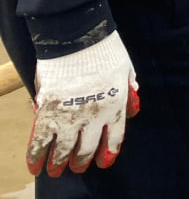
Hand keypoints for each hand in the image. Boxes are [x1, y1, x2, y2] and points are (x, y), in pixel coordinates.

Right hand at [27, 31, 138, 176]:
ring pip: (63, 149)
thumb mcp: (126, 70)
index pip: (115, 137)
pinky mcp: (48, 112)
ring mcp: (70, 116)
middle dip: (81, 161)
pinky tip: (35, 165)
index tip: (104, 163)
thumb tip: (133, 110)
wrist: (79, 38)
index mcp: (116, 105)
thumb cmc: (105, 49)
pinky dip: (36, 155)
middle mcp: (95, 116)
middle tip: (76, 168)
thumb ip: (129, 91)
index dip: (109, 152)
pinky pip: (40, 141)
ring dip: (59, 163)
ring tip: (55, 171)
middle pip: (88, 147)